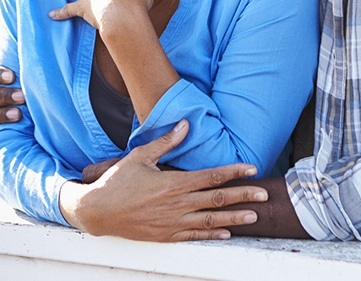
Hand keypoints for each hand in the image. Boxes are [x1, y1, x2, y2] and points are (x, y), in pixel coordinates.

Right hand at [60, 120, 267, 241]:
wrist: (97, 211)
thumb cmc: (118, 181)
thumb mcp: (141, 155)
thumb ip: (166, 141)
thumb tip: (186, 124)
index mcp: (173, 183)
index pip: (211, 177)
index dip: (234, 173)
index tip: (251, 169)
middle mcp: (177, 205)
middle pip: (217, 200)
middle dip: (243, 196)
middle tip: (264, 196)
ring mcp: (172, 223)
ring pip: (210, 221)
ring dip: (234, 218)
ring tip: (253, 216)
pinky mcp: (166, 235)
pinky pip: (194, 236)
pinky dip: (212, 235)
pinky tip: (227, 234)